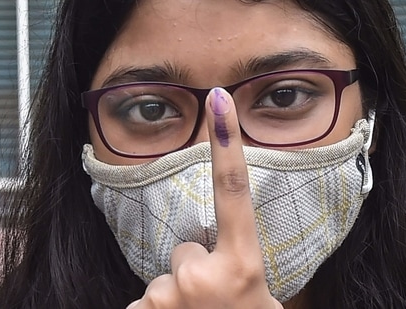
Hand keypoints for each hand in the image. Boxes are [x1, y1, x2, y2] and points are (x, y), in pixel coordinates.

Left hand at [126, 88, 282, 308]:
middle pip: (184, 247)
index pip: (235, 193)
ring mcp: (167, 296)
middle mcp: (202, 274)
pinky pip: (144, 302)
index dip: (227, 144)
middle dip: (193, 268)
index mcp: (242, 267)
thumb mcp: (260, 298)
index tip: (219, 100)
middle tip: (212, 303)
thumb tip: (212, 251)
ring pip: (163, 278)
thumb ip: (238, 266)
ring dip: (174, 297)